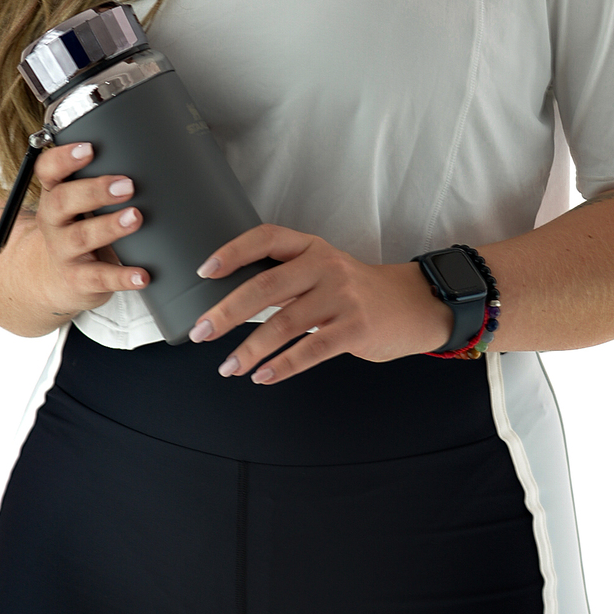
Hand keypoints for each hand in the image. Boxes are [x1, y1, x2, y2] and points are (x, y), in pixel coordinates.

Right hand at [31, 140, 150, 318]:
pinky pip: (99, 278)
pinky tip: (142, 275)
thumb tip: (155, 153)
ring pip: (81, 237)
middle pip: (63, 200)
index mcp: (55, 193)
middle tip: (127, 185)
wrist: (58, 279)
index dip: (63, 158)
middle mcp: (54, 220)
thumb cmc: (79, 228)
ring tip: (135, 218)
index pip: (48, 170)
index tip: (89, 148)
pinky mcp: (78, 279)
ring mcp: (63, 251)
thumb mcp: (81, 203)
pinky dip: (122, 276)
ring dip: (109, 227)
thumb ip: (103, 180)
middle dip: (95, 190)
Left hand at [187, 224, 455, 383]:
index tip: (204, 271)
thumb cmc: (354, 290)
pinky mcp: (356, 328)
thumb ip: (286, 279)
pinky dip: (284, 366)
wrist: (412, 305)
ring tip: (228, 367)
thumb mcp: (323, 271)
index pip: (267, 238)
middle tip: (201, 331)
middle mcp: (325, 267)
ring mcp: (342, 298)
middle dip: (228, 311)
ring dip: (251, 349)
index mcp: (312, 247)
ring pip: (285, 324)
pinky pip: (312, 349)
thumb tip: (233, 302)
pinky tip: (264, 376)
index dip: (233, 251)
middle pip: (267, 286)